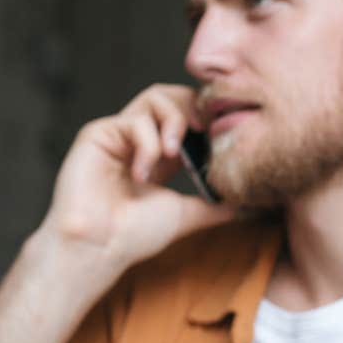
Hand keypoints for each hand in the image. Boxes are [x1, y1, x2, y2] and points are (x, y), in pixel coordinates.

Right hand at [40, 83, 233, 268]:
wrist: (100, 248)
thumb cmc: (134, 234)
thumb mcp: (186, 214)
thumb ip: (214, 206)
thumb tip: (245, 204)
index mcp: (159, 152)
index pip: (186, 114)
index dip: (205, 117)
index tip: (221, 135)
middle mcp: (138, 138)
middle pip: (171, 94)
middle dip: (193, 107)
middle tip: (202, 131)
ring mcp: (117, 133)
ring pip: (154, 97)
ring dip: (173, 121)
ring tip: (173, 154)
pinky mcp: (98, 133)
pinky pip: (134, 120)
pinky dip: (148, 144)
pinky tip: (142, 174)